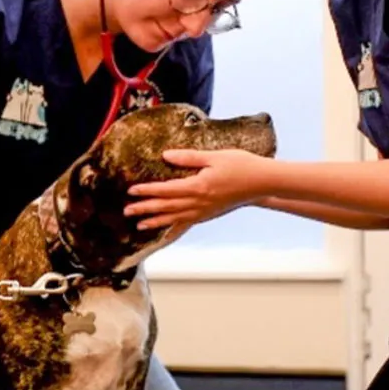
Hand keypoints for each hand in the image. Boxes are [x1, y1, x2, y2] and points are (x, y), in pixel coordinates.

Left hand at [124, 149, 270, 228]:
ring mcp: (204, 210)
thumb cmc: (241, 165)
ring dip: (156, 222)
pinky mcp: (209, 214)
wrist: (261, 182)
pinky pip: (188, 224)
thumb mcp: (214, 156)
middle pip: (166, 206)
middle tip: (126, 212)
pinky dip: (174, 229)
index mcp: (198, 186)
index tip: (131, 191)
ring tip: (140, 225)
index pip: (166, 189)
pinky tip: (165, 233)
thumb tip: (166, 156)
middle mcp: (199, 202)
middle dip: (145, 209)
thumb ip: (189, 157)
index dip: (147, 190)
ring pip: (175, 218)